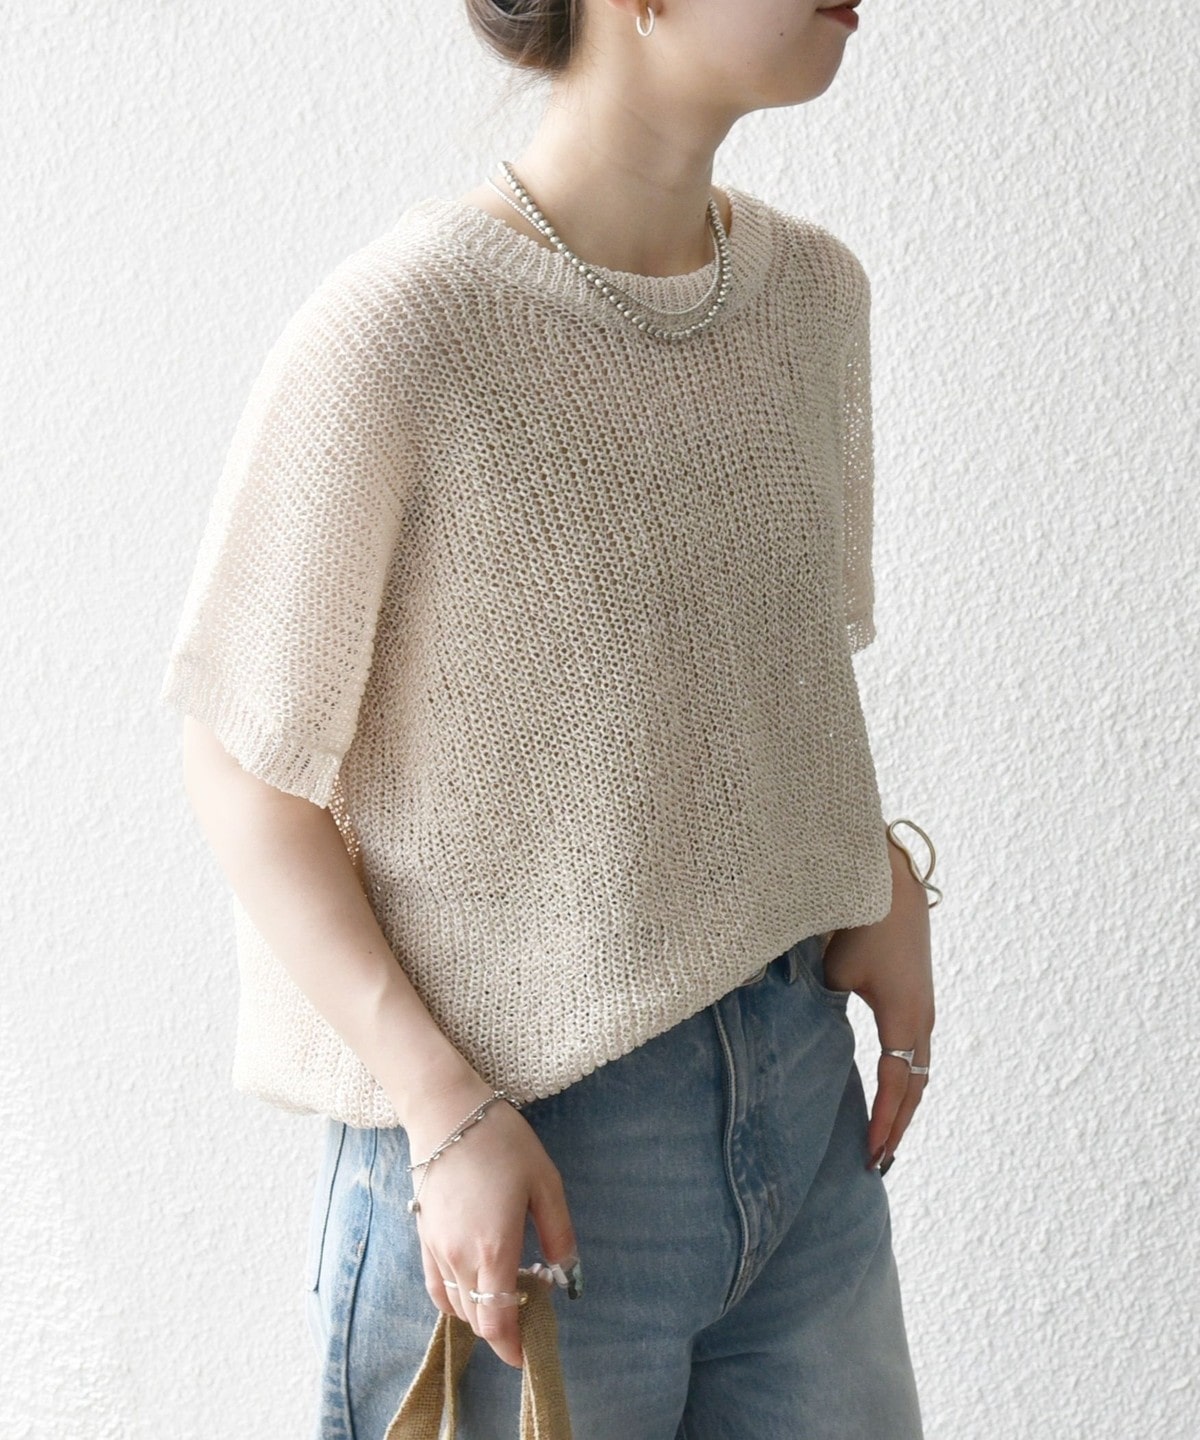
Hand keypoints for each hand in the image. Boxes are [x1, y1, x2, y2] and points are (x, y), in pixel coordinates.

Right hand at [404, 1078, 577, 1368]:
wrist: (447, 1112)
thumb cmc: (501, 1141)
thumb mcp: (545, 1182)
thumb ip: (559, 1233)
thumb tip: (567, 1274)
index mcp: (493, 1248)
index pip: (499, 1321)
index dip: (513, 1346)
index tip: (528, 1355)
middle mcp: (460, 1258)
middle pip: (479, 1319)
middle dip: (503, 1328)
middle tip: (529, 1316)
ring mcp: (436, 1250)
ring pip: (458, 1306)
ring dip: (482, 1313)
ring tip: (508, 1293)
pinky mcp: (423, 1238)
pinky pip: (436, 1288)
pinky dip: (456, 1301)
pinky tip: (474, 1289)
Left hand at [821, 840, 934, 1170]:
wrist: (889, 880)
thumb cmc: (858, 923)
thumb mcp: (832, 971)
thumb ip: (817, 1010)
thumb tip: (791, 1040)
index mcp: (902, 1017)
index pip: (896, 1085)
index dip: (884, 1123)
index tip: (870, 1155)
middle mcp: (921, 1018)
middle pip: (915, 1086)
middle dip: (899, 1125)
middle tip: (880, 1162)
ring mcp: (923, 1007)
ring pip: (919, 1070)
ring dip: (906, 1105)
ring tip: (888, 1137)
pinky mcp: (918, 995)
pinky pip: (916, 1050)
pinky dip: (907, 1079)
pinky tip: (892, 1090)